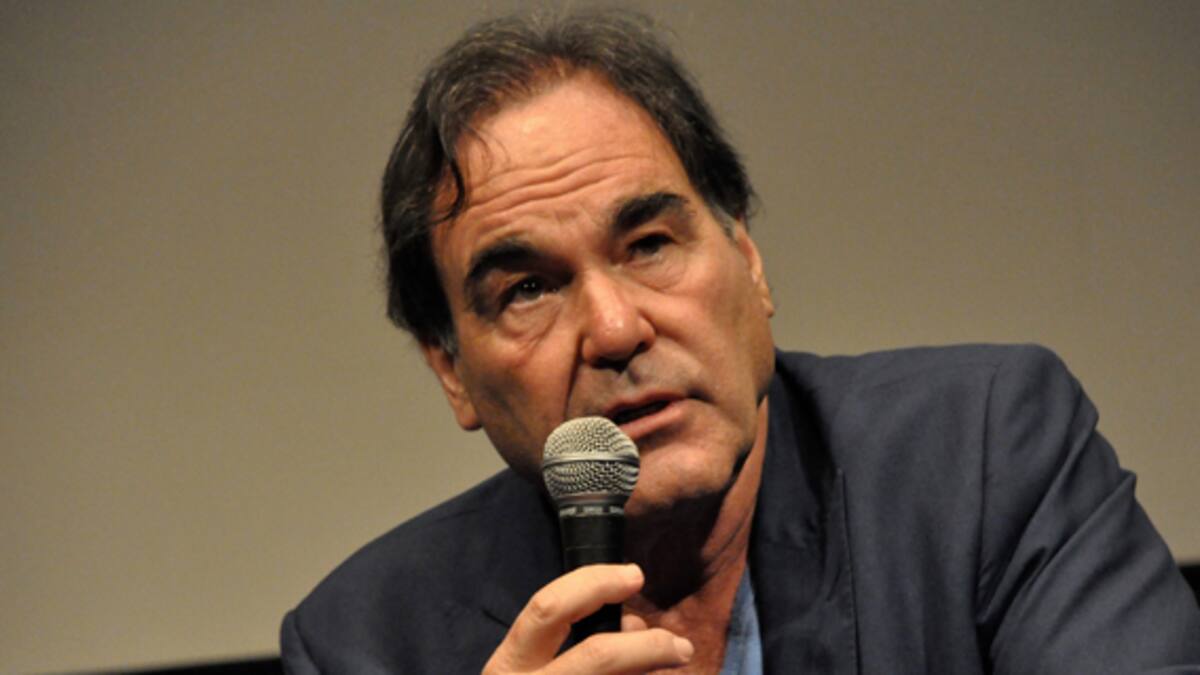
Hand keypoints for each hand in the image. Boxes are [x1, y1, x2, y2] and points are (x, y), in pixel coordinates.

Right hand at [482, 563, 693, 673]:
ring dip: (652, 674)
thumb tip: (634, 625)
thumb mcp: (536, 671)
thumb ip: (576, 644)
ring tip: (671, 671)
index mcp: (510, 667)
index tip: (634, 576)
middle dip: (649, 646)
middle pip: (598, 656)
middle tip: (681, 647)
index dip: (594, 584)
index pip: (548, 609)